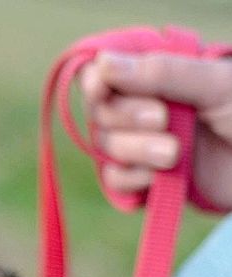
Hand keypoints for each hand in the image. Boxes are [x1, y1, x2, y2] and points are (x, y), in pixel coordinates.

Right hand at [81, 51, 231, 210]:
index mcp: (154, 76)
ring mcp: (141, 145)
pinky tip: (155, 178)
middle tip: (164, 118)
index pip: (103, 73)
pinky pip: (115, 181)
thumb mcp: (213, 84)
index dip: (95, 82)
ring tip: (174, 153)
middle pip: (101, 112)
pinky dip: (130, 179)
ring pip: (108, 147)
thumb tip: (103, 64)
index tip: (102, 88)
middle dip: (126, 117)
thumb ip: (162, 73)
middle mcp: (141, 107)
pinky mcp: (145, 180)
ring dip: (136, 150)